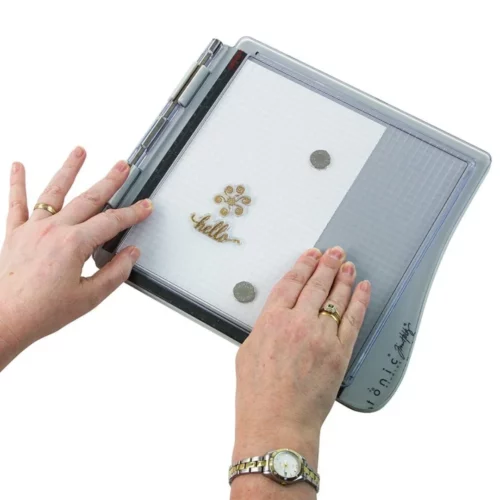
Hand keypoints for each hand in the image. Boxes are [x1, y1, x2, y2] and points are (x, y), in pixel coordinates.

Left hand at [0, 147, 152, 369]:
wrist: (4, 319)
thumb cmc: (42, 312)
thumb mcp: (89, 298)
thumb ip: (115, 273)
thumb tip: (131, 254)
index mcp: (73, 245)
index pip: (111, 222)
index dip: (133, 213)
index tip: (145, 206)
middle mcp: (52, 230)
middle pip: (88, 199)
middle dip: (109, 181)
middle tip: (122, 166)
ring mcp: (32, 229)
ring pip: (53, 192)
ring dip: (69, 169)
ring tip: (80, 151)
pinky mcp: (14, 234)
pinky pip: (16, 203)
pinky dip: (17, 183)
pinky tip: (18, 166)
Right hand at [232, 247, 369, 496]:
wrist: (278, 423)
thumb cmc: (258, 395)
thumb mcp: (247, 353)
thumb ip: (264, 329)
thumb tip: (278, 318)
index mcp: (271, 321)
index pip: (291, 284)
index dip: (303, 266)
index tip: (310, 255)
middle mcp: (297, 323)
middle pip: (316, 286)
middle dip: (326, 265)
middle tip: (334, 251)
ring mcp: (321, 336)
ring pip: (336, 299)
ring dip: (343, 278)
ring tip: (348, 264)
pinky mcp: (339, 352)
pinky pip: (353, 320)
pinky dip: (360, 302)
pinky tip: (363, 289)